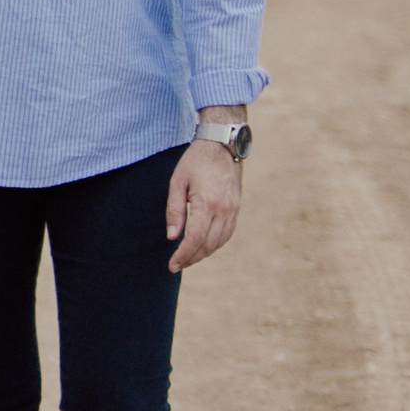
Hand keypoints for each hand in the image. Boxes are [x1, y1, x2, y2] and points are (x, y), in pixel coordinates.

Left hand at [165, 136, 242, 272]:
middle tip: (176, 266)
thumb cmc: (195, 161)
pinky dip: (215, 244)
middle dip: (191, 258)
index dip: (183, 255)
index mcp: (207, 203)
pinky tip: (203, 246)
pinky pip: (227, 234)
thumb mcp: (177, 182)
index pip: (195, 238)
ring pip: (219, 242)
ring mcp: (233, 210)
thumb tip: (172, 237)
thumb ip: (175, 210)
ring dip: (203, 253)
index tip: (172, 265)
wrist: (222, 145)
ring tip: (187, 258)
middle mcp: (224, 210)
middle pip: (208, 245)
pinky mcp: (237, 208)